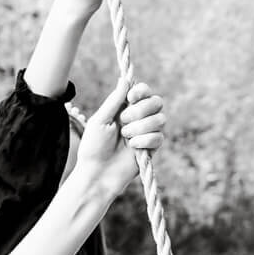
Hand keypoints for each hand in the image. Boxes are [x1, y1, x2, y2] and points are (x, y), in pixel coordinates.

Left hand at [76, 80, 165, 196]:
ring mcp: (146, 133)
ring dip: (141, 127)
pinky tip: (132, 147)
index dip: (142, 91)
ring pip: (160, 119)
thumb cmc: (93, 148)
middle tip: (123, 121)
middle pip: (157, 101)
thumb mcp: (99, 120)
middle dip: (140, 110)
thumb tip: (125, 80)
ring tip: (125, 137)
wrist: (97, 173)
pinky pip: (159, 137)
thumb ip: (114, 100)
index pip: (144, 91)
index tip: (131, 98)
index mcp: (125, 109)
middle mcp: (138, 118)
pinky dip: (144, 141)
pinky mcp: (152, 148)